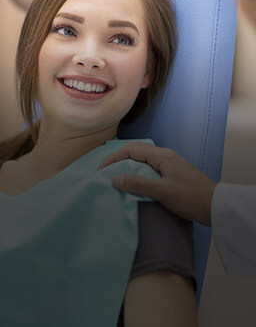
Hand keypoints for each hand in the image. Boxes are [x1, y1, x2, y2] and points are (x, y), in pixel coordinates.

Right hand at [99, 141, 216, 225]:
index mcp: (162, 156)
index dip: (114, 158)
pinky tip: (135, 179)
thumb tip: (115, 179)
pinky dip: (138, 169)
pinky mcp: (173, 172)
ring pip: (143, 157)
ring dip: (128, 163)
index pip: (132, 150)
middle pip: (137, 150)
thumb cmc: (190, 198)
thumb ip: (138, 184)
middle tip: (106, 170)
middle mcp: (165, 155)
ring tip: (116, 174)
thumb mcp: (162, 192)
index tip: (101, 170)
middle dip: (119, 157)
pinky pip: (150, 165)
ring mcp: (170, 163)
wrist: (215, 206)